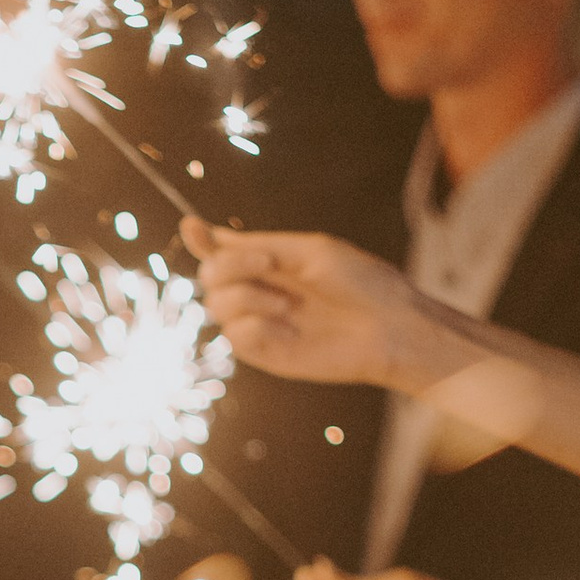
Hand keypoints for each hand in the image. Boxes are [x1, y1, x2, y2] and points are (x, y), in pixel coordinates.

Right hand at [185, 218, 429, 389]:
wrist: (388, 327)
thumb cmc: (359, 283)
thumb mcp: (308, 251)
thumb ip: (257, 245)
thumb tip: (209, 233)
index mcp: (269, 262)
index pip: (221, 250)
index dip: (200, 239)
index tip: (192, 227)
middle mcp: (260, 291)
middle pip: (210, 276)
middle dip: (230, 266)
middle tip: (268, 265)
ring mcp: (261, 323)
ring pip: (217, 305)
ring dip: (248, 297)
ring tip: (288, 305)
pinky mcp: (266, 353)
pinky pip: (235, 336)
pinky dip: (258, 327)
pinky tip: (288, 331)